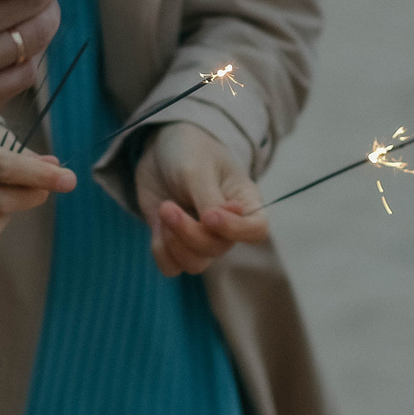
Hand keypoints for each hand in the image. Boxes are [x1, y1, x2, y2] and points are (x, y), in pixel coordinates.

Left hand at [133, 122, 269, 276]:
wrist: (161, 148)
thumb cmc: (191, 150)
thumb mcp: (199, 169)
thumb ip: (209, 200)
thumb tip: (214, 226)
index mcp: (243, 201)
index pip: (256, 230)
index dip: (235, 230)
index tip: (209, 216)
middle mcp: (226, 225)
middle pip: (218, 248)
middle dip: (190, 233)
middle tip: (167, 207)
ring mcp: (200, 235)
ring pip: (196, 264)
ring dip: (175, 244)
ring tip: (163, 211)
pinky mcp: (175, 241)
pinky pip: (172, 266)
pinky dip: (161, 251)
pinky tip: (157, 226)